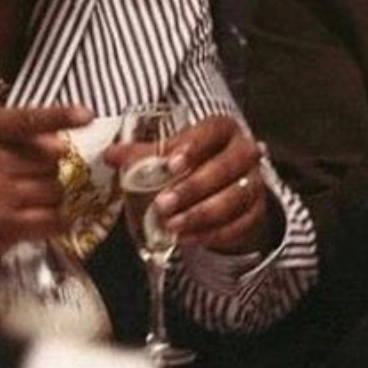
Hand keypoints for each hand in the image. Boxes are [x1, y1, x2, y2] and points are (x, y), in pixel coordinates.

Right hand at [0, 105, 94, 262]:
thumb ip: (14, 130)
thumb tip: (66, 139)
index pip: (26, 120)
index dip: (59, 116)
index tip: (86, 115)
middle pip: (53, 159)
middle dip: (57, 167)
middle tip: (44, 174)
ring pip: (56, 189)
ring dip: (58, 194)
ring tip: (41, 196)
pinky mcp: (2, 227)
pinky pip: (53, 219)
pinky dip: (61, 218)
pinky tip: (53, 217)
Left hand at [134, 113, 270, 253]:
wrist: (223, 186)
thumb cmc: (193, 163)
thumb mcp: (170, 154)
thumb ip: (143, 154)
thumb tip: (111, 155)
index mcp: (221, 129)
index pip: (210, 132)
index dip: (191, 147)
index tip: (170, 165)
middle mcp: (244, 152)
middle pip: (225, 167)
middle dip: (192, 188)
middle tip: (162, 205)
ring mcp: (254, 181)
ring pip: (235, 197)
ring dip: (201, 214)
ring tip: (172, 226)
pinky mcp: (257, 210)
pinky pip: (241, 223)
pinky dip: (215, 233)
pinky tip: (189, 238)